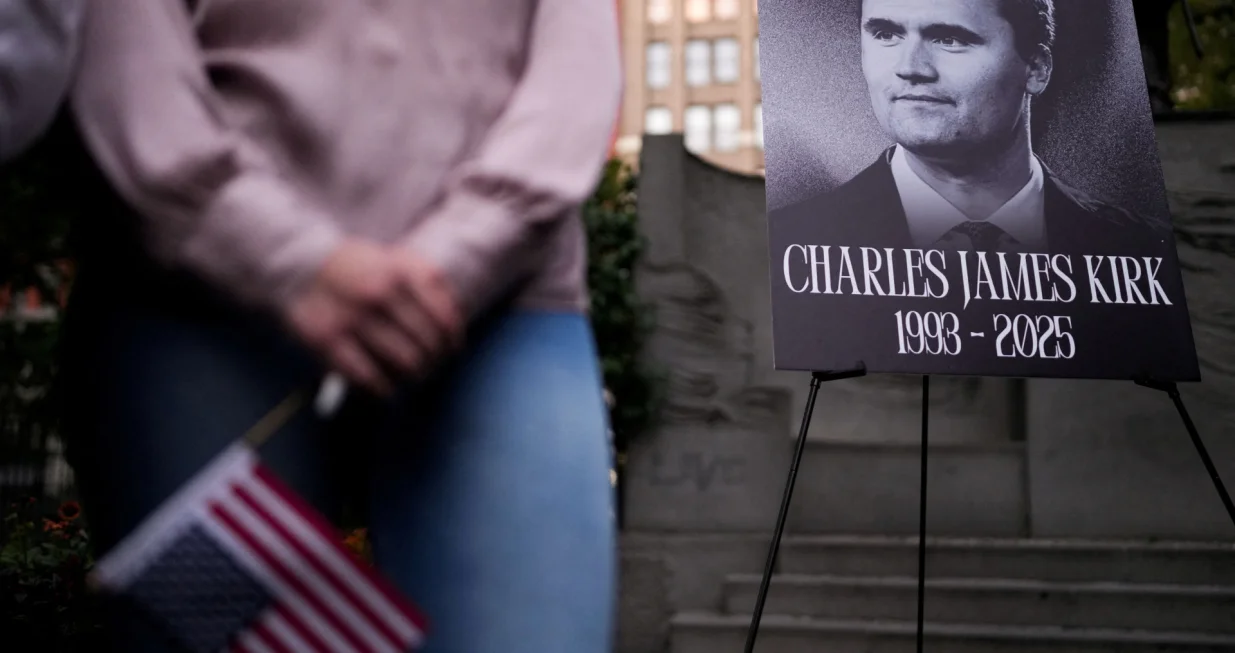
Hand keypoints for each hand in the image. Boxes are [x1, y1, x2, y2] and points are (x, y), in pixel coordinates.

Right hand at [283, 238, 463, 394]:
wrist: (299, 266)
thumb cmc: (359, 268)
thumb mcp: (398, 259)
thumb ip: (430, 284)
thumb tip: (456, 327)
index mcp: (401, 272)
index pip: (445, 319)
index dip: (453, 342)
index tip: (451, 351)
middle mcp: (380, 294)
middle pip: (428, 345)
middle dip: (434, 362)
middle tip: (430, 367)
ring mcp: (353, 318)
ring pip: (406, 363)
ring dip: (415, 377)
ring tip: (412, 377)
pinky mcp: (327, 340)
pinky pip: (368, 377)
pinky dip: (384, 389)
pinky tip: (387, 389)